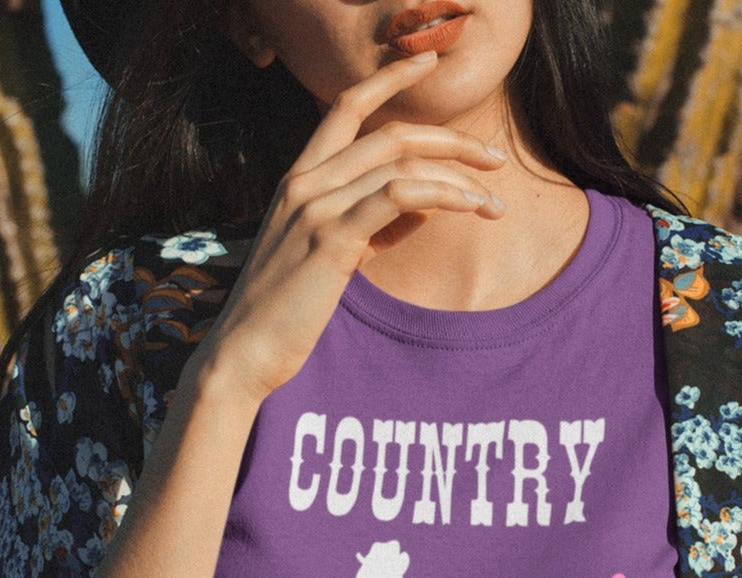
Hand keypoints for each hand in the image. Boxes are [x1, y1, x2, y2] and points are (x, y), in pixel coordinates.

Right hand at [186, 51, 507, 408]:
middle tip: (496, 159)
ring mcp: (316, 208)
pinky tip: (471, 207)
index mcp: (299, 180)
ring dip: (459, 176)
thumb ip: (372, 226)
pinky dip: (443, 196)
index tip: (430, 63)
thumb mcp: (331, 257)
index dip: (390, 79)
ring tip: (494, 202)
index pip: (346, 109)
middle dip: (452, 140)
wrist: (245, 351)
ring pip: (400, 163)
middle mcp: (304, 183)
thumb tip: (425, 207)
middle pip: (391, 134)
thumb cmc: (287, 312)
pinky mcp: (332, 240)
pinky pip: (398, 197)